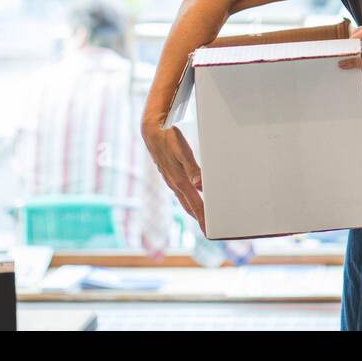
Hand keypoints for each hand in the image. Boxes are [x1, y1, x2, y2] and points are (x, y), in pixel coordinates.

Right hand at [142, 118, 205, 232]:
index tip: (210, 230)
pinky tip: (192, 199)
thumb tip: (200, 187)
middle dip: (200, 219)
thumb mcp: (182, 151)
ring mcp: (170, 180)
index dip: (203, 218)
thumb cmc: (168, 138)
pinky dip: (189, 200)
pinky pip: (181, 193)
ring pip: (184, 200)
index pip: (195, 204)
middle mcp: (174, 183)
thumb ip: (192, 168)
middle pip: (189, 206)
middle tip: (210, 230)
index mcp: (178, 180)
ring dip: (194, 211)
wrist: (150, 130)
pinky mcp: (169, 175)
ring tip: (203, 219)